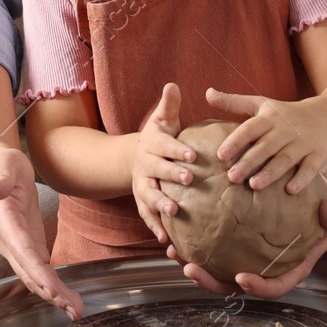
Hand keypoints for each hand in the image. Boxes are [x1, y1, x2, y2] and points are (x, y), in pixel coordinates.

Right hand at [0, 145, 83, 320]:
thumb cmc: (2, 165)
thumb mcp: (3, 165)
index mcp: (5, 224)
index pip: (23, 252)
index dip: (37, 273)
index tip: (52, 290)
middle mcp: (9, 242)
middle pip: (30, 273)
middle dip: (51, 293)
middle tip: (73, 310)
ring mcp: (18, 247)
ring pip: (36, 277)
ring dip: (55, 295)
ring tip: (76, 310)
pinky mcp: (29, 246)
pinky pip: (41, 270)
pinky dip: (54, 285)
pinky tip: (68, 297)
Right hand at [130, 83, 194, 243]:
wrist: (133, 160)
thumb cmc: (159, 139)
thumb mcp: (162, 120)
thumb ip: (169, 105)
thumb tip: (172, 84)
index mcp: (152, 145)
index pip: (165, 146)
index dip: (177, 150)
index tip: (193, 156)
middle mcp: (144, 166)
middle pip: (157, 171)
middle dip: (172, 175)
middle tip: (189, 180)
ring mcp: (142, 186)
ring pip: (149, 196)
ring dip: (160, 205)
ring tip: (174, 214)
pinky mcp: (143, 203)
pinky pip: (148, 217)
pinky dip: (156, 228)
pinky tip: (166, 241)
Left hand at [170, 197, 326, 298]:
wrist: (312, 201)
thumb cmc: (324, 210)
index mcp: (290, 269)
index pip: (275, 287)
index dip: (258, 287)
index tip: (241, 277)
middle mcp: (264, 268)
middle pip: (235, 286)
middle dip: (211, 282)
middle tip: (191, 268)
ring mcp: (245, 258)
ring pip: (217, 270)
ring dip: (194, 265)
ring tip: (173, 250)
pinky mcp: (232, 245)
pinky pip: (212, 248)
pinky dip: (193, 242)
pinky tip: (176, 229)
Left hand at [204, 87, 326, 194]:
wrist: (322, 117)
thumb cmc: (282, 115)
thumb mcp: (259, 104)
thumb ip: (232, 102)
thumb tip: (207, 93)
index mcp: (270, 118)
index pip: (250, 129)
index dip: (236, 141)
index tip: (220, 155)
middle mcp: (286, 130)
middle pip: (266, 146)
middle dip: (249, 162)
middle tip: (232, 177)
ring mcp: (304, 142)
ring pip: (286, 158)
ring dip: (271, 172)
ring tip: (254, 185)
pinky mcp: (319, 154)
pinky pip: (311, 167)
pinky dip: (302, 179)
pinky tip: (289, 190)